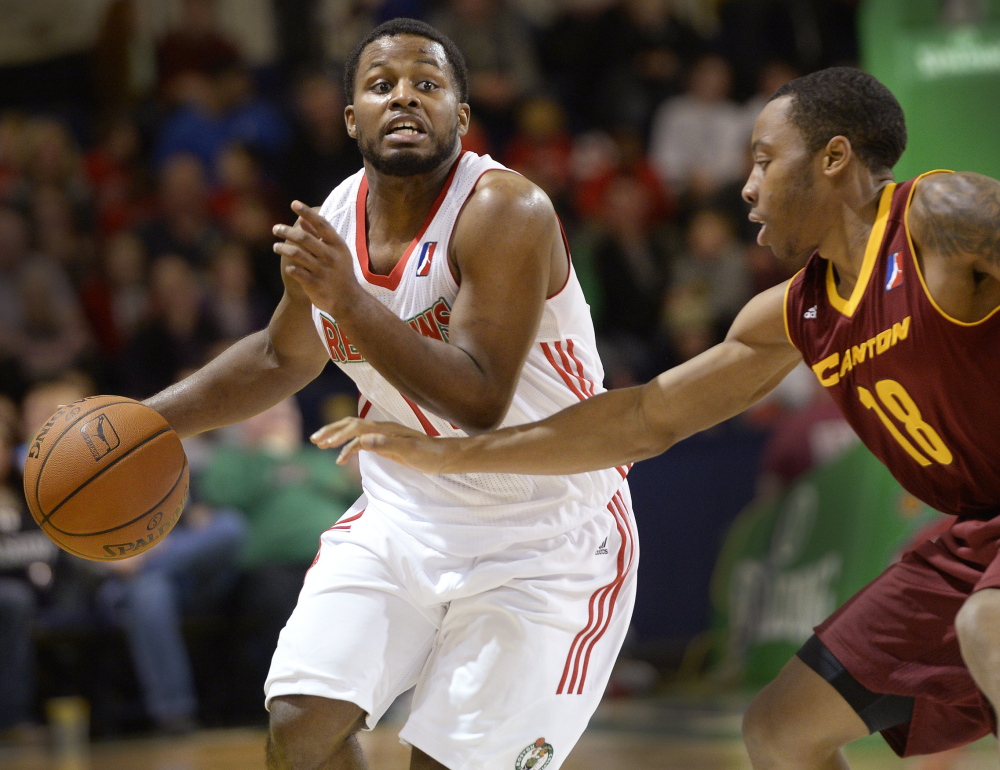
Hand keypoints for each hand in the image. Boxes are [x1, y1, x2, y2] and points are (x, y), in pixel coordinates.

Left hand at [272, 201, 358, 315]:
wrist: (347, 300)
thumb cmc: (340, 272)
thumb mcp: (337, 253)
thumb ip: (321, 237)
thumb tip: (303, 220)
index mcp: (338, 245)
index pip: (321, 224)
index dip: (307, 212)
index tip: (294, 203)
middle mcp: (330, 256)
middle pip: (304, 238)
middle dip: (286, 231)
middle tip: (275, 228)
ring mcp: (322, 270)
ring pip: (296, 254)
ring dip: (283, 248)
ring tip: (276, 246)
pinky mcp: (314, 284)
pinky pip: (296, 272)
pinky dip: (290, 267)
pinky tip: (288, 266)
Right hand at [311, 418, 453, 473]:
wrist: (443, 457)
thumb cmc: (428, 454)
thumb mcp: (409, 450)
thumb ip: (386, 444)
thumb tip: (363, 440)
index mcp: (384, 429)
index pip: (355, 427)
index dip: (339, 434)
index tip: (325, 445)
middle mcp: (381, 429)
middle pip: (350, 425)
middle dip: (331, 431)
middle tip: (314, 440)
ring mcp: (383, 436)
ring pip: (354, 432)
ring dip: (336, 436)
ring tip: (320, 445)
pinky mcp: (385, 445)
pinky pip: (361, 443)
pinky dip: (348, 448)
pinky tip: (341, 458)